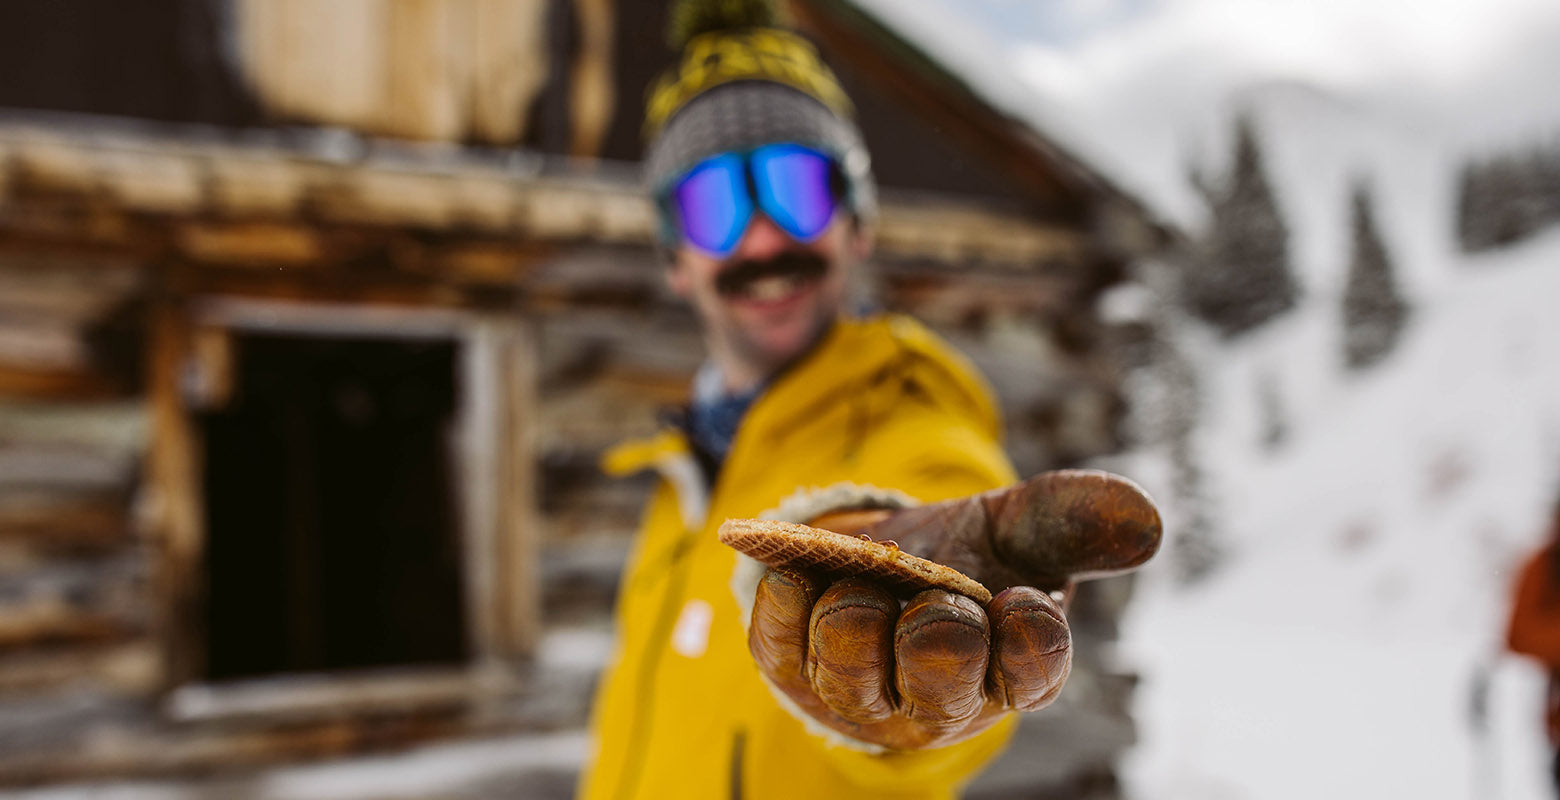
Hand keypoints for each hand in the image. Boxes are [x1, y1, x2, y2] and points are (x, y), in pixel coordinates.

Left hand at [746, 470, 1160, 750]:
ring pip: (849, 653)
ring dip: (857, 599)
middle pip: (937, 670)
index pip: (1034, 670)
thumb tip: (1145, 517)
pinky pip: (780, 631)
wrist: (870, 564)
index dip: (1028, 636)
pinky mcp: (790, 667)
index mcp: (1011, 669)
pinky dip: (791, 589)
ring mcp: (857, 691)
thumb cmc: (961, 560)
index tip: (1019, 596)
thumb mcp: (1019, 530)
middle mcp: (936, 698)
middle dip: (937, 621)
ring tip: (867, 577)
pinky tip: (803, 572)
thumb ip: (1075, 520)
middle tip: (935, 589)